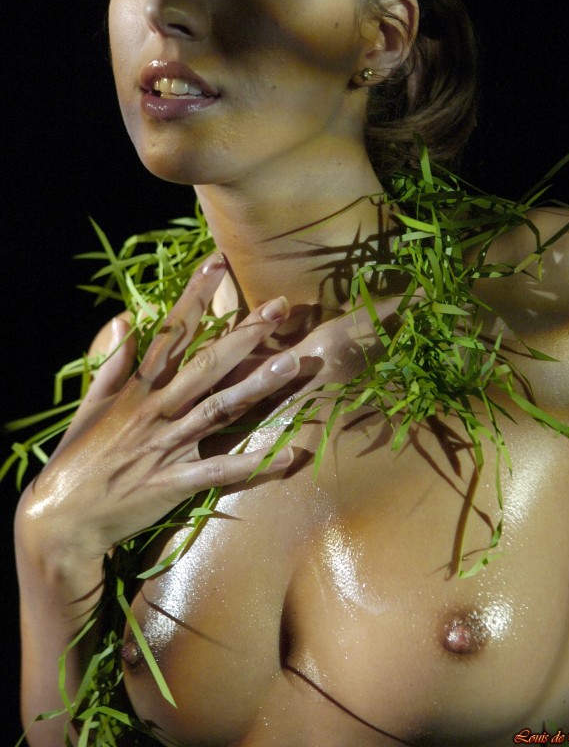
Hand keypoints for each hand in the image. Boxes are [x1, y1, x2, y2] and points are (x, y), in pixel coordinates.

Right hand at [19, 253, 299, 560]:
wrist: (61, 519)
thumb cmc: (78, 459)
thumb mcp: (90, 404)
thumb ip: (111, 361)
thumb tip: (124, 317)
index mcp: (137, 388)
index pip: (171, 332)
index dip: (195, 296)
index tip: (219, 263)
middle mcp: (157, 409)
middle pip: (208, 364)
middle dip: (246, 334)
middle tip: (280, 308)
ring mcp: (168, 444)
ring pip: (221, 408)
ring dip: (257, 386)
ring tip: (292, 364)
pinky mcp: (175, 481)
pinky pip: (220, 470)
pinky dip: (253, 464)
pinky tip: (286, 456)